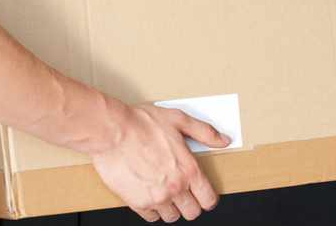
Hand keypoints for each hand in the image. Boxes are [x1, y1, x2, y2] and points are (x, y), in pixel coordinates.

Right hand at [91, 102, 230, 222]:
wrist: (112, 131)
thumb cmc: (141, 123)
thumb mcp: (179, 120)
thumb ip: (204, 132)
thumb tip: (223, 140)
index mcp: (189, 169)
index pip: (208, 199)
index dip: (207, 198)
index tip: (202, 194)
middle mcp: (175, 187)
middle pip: (192, 212)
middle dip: (189, 203)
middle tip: (182, 192)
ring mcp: (156, 197)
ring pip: (172, 217)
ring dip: (170, 207)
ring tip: (164, 191)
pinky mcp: (137, 202)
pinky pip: (151, 217)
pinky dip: (152, 210)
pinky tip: (149, 194)